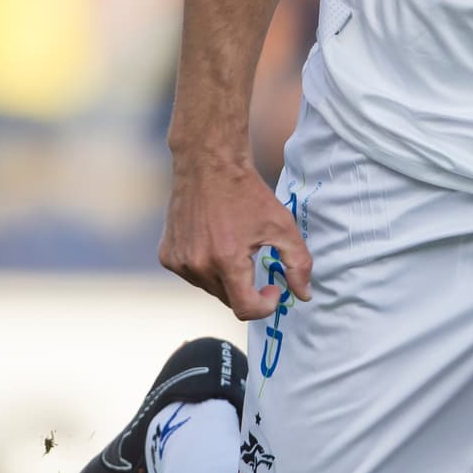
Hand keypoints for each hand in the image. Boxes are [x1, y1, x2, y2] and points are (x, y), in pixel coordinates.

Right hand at [159, 155, 312, 320]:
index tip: (273, 288)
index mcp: (227, 260)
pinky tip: (212, 241)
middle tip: (255, 259)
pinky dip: (206, 268)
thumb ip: (298, 263)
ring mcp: (179, 262)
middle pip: (229, 300)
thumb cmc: (248, 193)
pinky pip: (192, 276)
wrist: (209, 164)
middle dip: (247, 288)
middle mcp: (198, 266)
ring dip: (225, 278)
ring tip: (232, 244)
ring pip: (210, 289)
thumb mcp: (282, 225)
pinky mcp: (167, 256)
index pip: (245, 309)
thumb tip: (304, 295)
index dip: (265, 305)